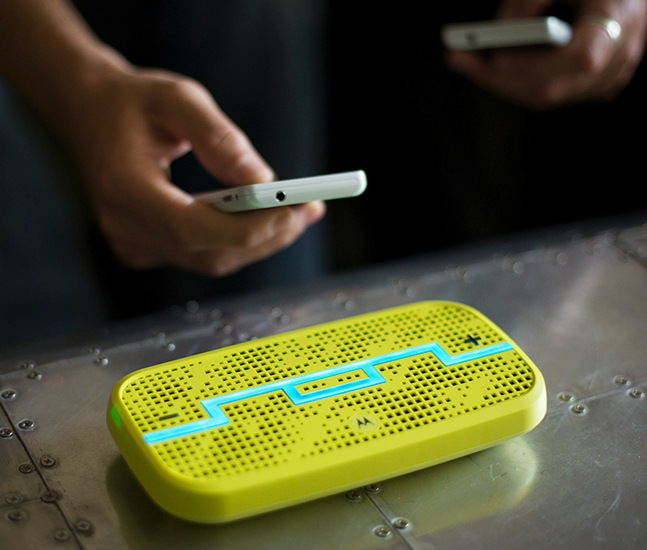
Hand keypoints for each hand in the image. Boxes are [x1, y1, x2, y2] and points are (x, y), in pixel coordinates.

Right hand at [68, 64, 324, 275]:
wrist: (89, 114)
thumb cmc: (134, 102)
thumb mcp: (177, 99)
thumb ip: (219, 139)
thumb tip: (263, 182)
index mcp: (124, 187)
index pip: (193, 229)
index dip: (248, 227)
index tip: (295, 208)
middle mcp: (124, 226)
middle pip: (210, 252)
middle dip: (267, 234)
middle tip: (310, 209)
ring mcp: (133, 244)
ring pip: (211, 260)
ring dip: (260, 240)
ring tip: (300, 212)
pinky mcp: (145, 248)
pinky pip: (202, 256)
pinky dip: (239, 242)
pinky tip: (266, 220)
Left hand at [445, 0, 646, 109]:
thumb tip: (501, 29)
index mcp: (620, 21)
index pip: (583, 58)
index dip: (537, 64)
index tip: (497, 57)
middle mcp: (619, 58)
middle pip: (551, 87)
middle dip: (498, 75)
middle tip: (458, 56)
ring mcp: (605, 79)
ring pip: (542, 96)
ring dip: (498, 80)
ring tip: (462, 57)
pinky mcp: (589, 88)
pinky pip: (544, 94)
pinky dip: (512, 81)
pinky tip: (484, 63)